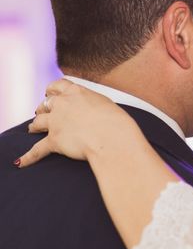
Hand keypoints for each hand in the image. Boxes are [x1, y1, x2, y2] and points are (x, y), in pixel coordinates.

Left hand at [16, 79, 137, 166]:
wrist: (113, 138)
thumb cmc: (116, 122)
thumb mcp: (106, 103)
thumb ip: (93, 103)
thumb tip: (93, 109)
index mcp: (76, 92)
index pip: (58, 85)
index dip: (52, 90)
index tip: (51, 93)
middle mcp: (63, 104)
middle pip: (46, 103)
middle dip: (44, 108)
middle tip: (44, 112)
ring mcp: (56, 122)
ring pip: (37, 122)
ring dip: (34, 125)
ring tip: (32, 129)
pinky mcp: (54, 140)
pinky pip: (37, 150)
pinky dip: (28, 157)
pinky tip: (21, 162)